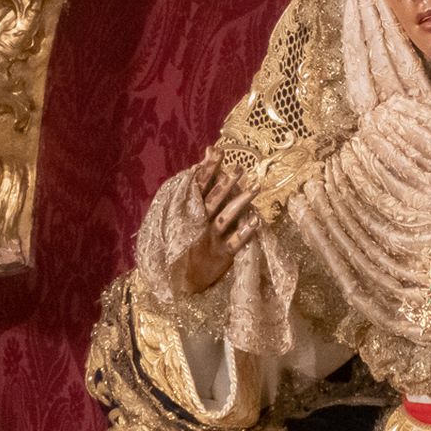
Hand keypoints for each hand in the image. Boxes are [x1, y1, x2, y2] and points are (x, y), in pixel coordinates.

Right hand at [171, 158, 259, 294]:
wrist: (174, 279)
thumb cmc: (180, 241)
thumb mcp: (180, 214)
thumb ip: (195, 187)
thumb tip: (203, 158)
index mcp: (188, 212)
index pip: (198, 186)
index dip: (208, 169)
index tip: (218, 151)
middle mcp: (198, 223)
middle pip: (213, 199)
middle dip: (226, 183)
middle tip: (240, 168)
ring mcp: (210, 239)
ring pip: (226, 218)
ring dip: (241, 202)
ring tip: (256, 188)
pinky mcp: (220, 255)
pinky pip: (234, 243)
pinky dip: (245, 232)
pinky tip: (256, 220)